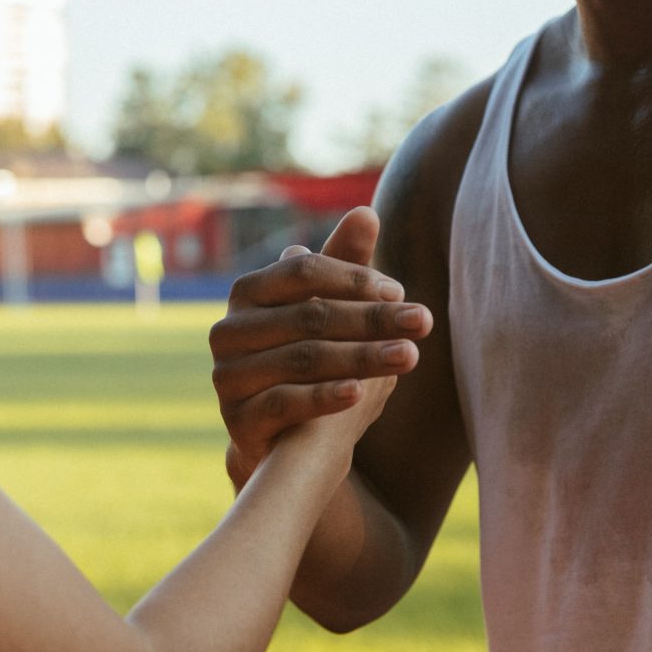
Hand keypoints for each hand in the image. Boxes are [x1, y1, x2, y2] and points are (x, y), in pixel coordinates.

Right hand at [211, 206, 430, 486]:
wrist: (286, 439)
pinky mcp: (236, 419)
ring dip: (362, 357)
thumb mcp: (330, 310)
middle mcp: (228, 330)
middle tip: (423, 322)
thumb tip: (366, 212)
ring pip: (301, 359)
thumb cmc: (312, 359)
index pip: (301, 271)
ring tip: (410, 356)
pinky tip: (361, 392)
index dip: (353, 279)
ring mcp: (227, 376)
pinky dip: (324, 396)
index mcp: (249, 292)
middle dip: (372, 319)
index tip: (401, 292)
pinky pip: (282, 404)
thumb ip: (344, 264)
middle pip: (308, 316)